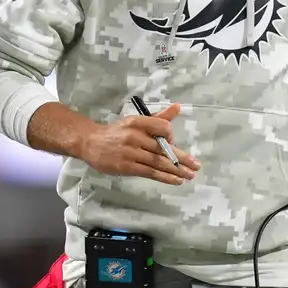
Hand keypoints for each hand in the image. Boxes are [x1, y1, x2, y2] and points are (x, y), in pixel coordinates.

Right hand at [79, 103, 200, 184]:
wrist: (91, 143)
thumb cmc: (117, 132)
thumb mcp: (136, 121)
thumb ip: (158, 118)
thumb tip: (178, 107)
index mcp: (138, 122)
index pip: (162, 127)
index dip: (171, 136)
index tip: (172, 143)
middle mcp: (135, 136)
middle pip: (163, 148)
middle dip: (182, 158)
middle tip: (196, 166)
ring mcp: (130, 152)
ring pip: (158, 162)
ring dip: (176, 170)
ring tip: (189, 175)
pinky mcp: (127, 166)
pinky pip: (150, 172)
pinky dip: (164, 177)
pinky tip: (176, 180)